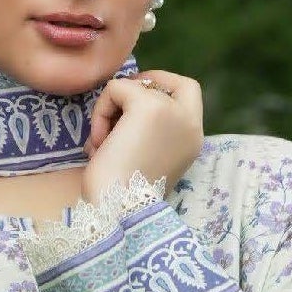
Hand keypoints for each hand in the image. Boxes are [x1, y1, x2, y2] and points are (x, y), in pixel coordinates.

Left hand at [83, 69, 203, 204]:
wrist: (118, 210)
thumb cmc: (123, 197)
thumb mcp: (145, 160)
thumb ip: (148, 135)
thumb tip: (123, 110)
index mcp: (192, 140)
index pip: (189, 92)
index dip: (161, 86)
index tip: (132, 102)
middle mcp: (190, 123)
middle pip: (166, 81)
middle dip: (137, 88)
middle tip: (114, 110)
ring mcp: (172, 111)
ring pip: (134, 86)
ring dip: (111, 111)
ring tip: (101, 144)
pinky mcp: (148, 105)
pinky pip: (115, 89)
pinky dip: (99, 112)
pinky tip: (98, 143)